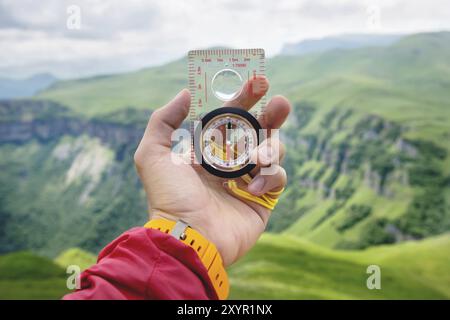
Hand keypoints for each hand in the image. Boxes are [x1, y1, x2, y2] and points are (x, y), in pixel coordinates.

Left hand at [134, 77, 290, 265]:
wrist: (188, 237)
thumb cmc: (169, 196)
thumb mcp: (153, 154)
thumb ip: (164, 119)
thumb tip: (186, 92)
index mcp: (209, 148)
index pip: (232, 116)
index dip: (245, 98)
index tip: (258, 81)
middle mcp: (231, 161)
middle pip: (259, 129)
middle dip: (273, 113)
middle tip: (280, 103)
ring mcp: (249, 179)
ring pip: (274, 151)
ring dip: (270, 149)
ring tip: (256, 160)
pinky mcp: (263, 199)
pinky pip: (279, 178)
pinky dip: (269, 178)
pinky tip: (248, 189)